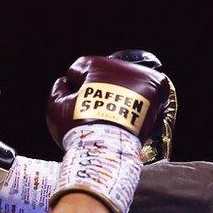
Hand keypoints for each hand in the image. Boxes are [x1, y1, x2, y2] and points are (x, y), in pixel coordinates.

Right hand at [46, 56, 170, 146]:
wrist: (107, 149)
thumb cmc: (80, 130)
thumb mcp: (56, 108)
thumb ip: (58, 89)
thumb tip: (65, 82)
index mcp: (94, 64)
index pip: (80, 70)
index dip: (75, 88)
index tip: (78, 103)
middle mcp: (118, 65)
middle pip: (106, 75)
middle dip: (101, 89)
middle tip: (99, 113)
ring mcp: (140, 76)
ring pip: (127, 81)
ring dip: (122, 93)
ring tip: (116, 116)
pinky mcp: (157, 89)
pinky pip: (150, 90)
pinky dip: (143, 100)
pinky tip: (133, 114)